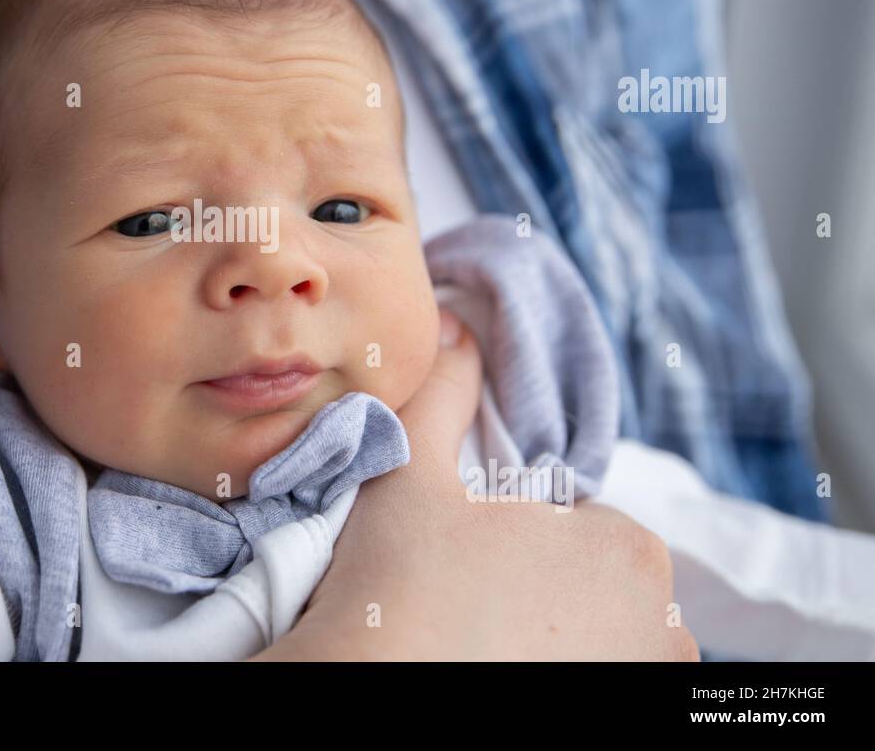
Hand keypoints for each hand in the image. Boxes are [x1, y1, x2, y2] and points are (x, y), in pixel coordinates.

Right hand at [254, 310, 697, 660]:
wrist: (373, 688)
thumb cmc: (398, 584)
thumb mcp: (411, 474)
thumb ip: (443, 395)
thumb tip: (455, 327)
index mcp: (628, 547)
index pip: (585, 528)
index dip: (524, 539)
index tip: (472, 561)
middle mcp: (665, 625)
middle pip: (602, 586)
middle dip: (552, 588)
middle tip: (473, 602)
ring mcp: (647, 681)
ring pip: (609, 642)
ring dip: (569, 639)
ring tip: (488, 642)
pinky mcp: (627, 716)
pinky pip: (606, 673)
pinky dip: (569, 668)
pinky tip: (503, 664)